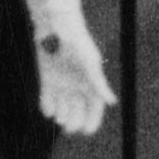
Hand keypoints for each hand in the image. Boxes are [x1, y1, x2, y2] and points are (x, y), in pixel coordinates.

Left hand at [35, 24, 114, 138]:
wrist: (56, 26)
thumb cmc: (77, 42)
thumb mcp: (89, 63)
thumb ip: (98, 83)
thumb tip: (111, 102)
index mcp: (91, 82)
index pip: (95, 107)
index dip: (92, 121)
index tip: (87, 132)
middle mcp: (77, 85)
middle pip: (78, 111)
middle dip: (75, 122)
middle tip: (69, 128)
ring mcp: (62, 83)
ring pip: (63, 107)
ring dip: (61, 116)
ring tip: (59, 118)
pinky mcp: (47, 79)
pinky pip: (47, 98)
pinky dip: (47, 106)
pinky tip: (48, 110)